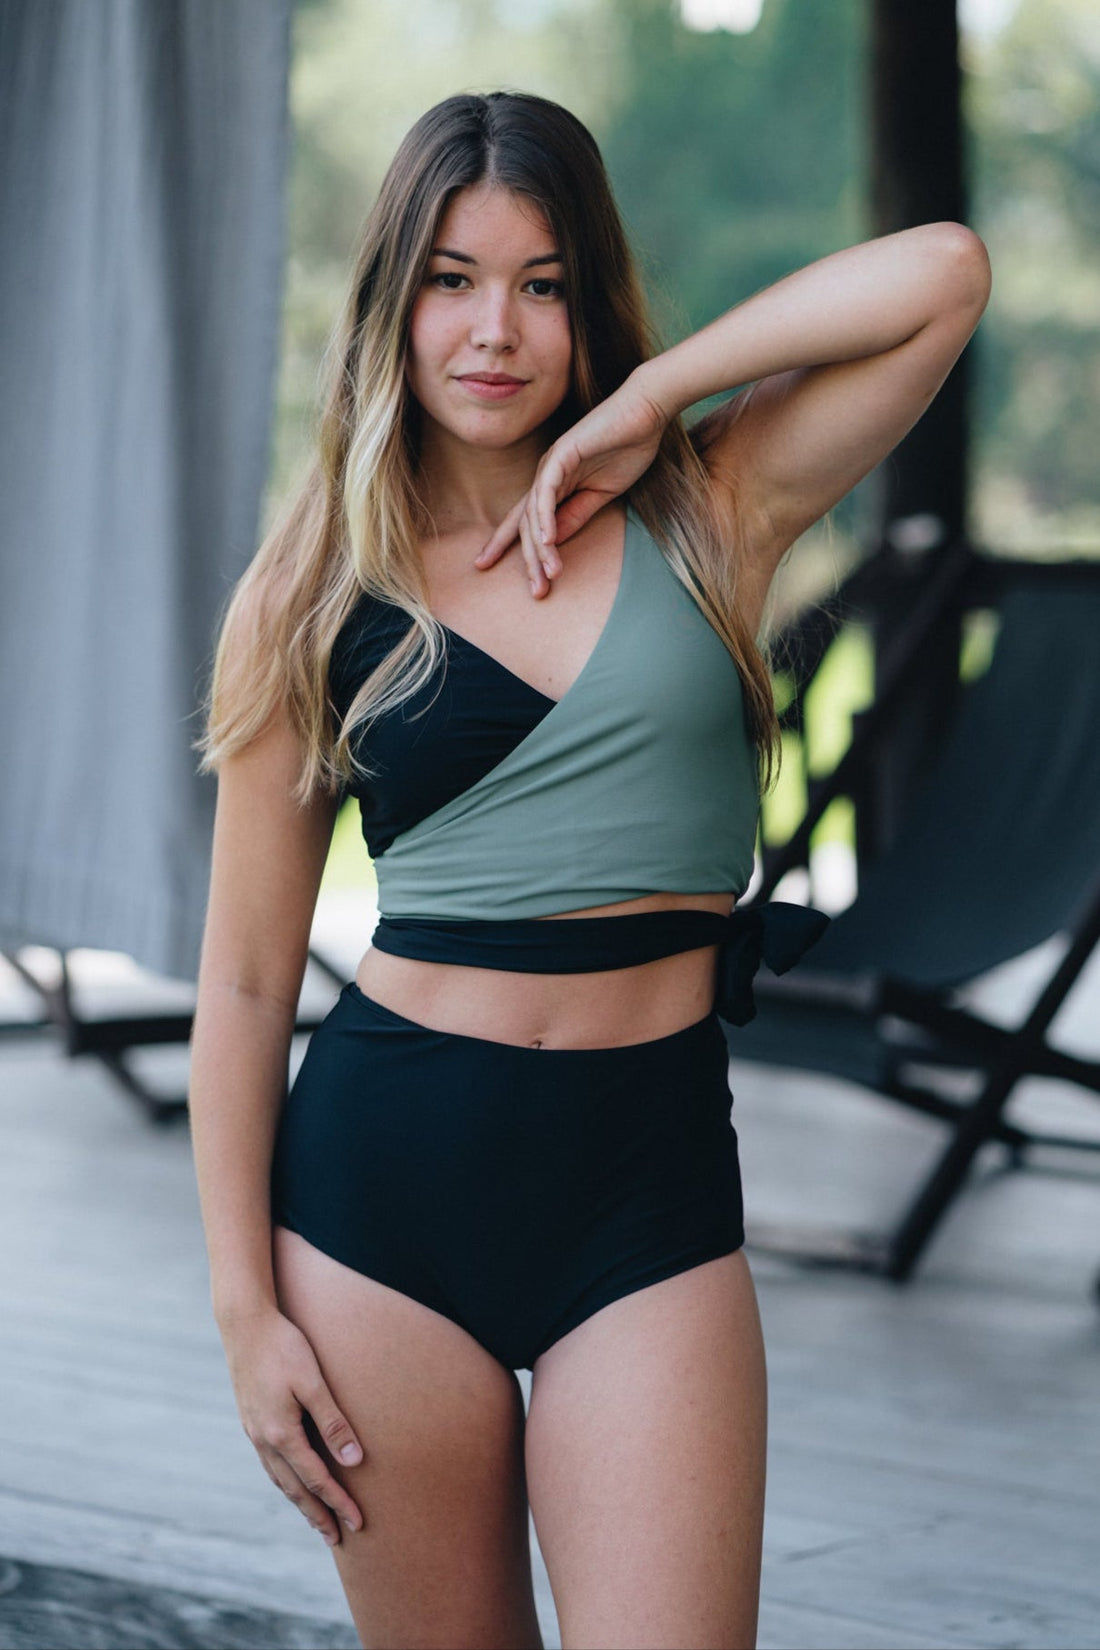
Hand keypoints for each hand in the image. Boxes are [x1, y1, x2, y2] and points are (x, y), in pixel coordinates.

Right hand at [221, 1304, 365, 1546]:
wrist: (244, 1324)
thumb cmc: (284, 1346)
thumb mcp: (313, 1381)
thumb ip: (333, 1421)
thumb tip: (354, 1461)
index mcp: (281, 1433)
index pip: (316, 1479)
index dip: (338, 1502)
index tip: (358, 1522)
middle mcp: (264, 1439)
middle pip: (294, 1489)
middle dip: (317, 1515)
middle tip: (337, 1539)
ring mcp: (254, 1431)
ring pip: (279, 1478)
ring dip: (299, 1502)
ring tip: (316, 1519)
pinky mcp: (252, 1420)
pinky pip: (270, 1463)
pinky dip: (285, 1481)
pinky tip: (292, 1481)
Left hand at [474, 368, 669, 596]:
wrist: (646, 413)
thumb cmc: (627, 449)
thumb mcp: (601, 494)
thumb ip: (576, 515)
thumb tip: (554, 542)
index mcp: (554, 486)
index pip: (523, 520)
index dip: (504, 544)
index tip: (485, 566)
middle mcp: (546, 476)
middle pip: (525, 524)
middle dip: (528, 561)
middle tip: (537, 592)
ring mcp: (551, 464)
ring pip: (534, 514)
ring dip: (541, 548)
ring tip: (549, 575)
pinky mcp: (563, 454)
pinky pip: (547, 491)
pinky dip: (546, 517)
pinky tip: (548, 540)